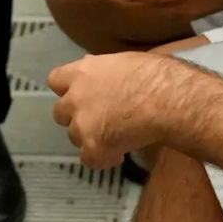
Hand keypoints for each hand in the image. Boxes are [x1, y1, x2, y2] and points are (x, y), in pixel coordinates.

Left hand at [50, 51, 190, 167]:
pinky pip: (89, 159)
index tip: (81, 95)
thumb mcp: (124, 61)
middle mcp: (76, 97)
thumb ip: (103, 69)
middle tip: (98, 120)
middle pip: (60, 112)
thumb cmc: (156, 75)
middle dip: (77, 117)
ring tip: (114, 138)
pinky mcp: (93, 146)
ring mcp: (82, 123)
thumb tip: (95, 67)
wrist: (166, 99)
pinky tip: (119, 155)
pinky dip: (102, 159)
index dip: (67, 90)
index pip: (56, 80)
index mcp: (83, 72)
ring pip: (74, 136)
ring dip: (90, 138)